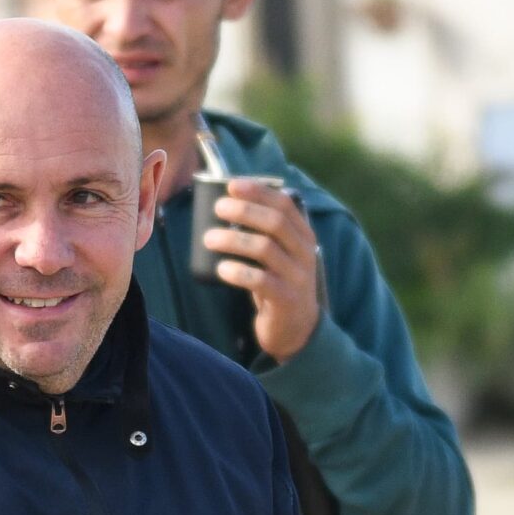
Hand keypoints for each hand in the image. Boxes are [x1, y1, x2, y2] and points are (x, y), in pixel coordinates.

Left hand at [204, 181, 323, 362]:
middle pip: (275, 222)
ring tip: (208, 239)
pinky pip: (260, 280)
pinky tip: (221, 268)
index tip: (231, 185)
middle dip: (244, 211)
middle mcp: (304, 253)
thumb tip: (224, 204)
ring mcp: (297, 276)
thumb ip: (264, 232)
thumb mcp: (279, 254)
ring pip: (265, 248)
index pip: (285, 204)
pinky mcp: (286, 299)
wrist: (297, 329)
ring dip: (233, 239)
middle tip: (217, 209)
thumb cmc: (279, 283)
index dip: (258, 191)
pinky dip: (238, 271)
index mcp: (303, 236)